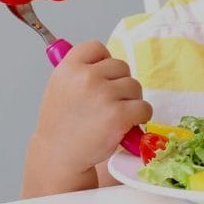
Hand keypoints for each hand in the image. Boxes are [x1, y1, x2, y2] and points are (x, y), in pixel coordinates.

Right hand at [24, 41, 151, 194]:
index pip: (96, 47)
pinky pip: (144, 107)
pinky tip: (124, 126)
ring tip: (112, 116)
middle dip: (119, 84)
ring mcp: (103, 95)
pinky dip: (140, 117)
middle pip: (121, 67)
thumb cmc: (63, 124)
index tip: (101, 77)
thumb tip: (103, 57)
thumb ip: (79, 70)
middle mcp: (86, 78)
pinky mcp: (119, 115)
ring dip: (130, 101)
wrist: (59, 156)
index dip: (103, 62)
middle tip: (106, 104)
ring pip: (134, 86)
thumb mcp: (60, 87)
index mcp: (69, 68)